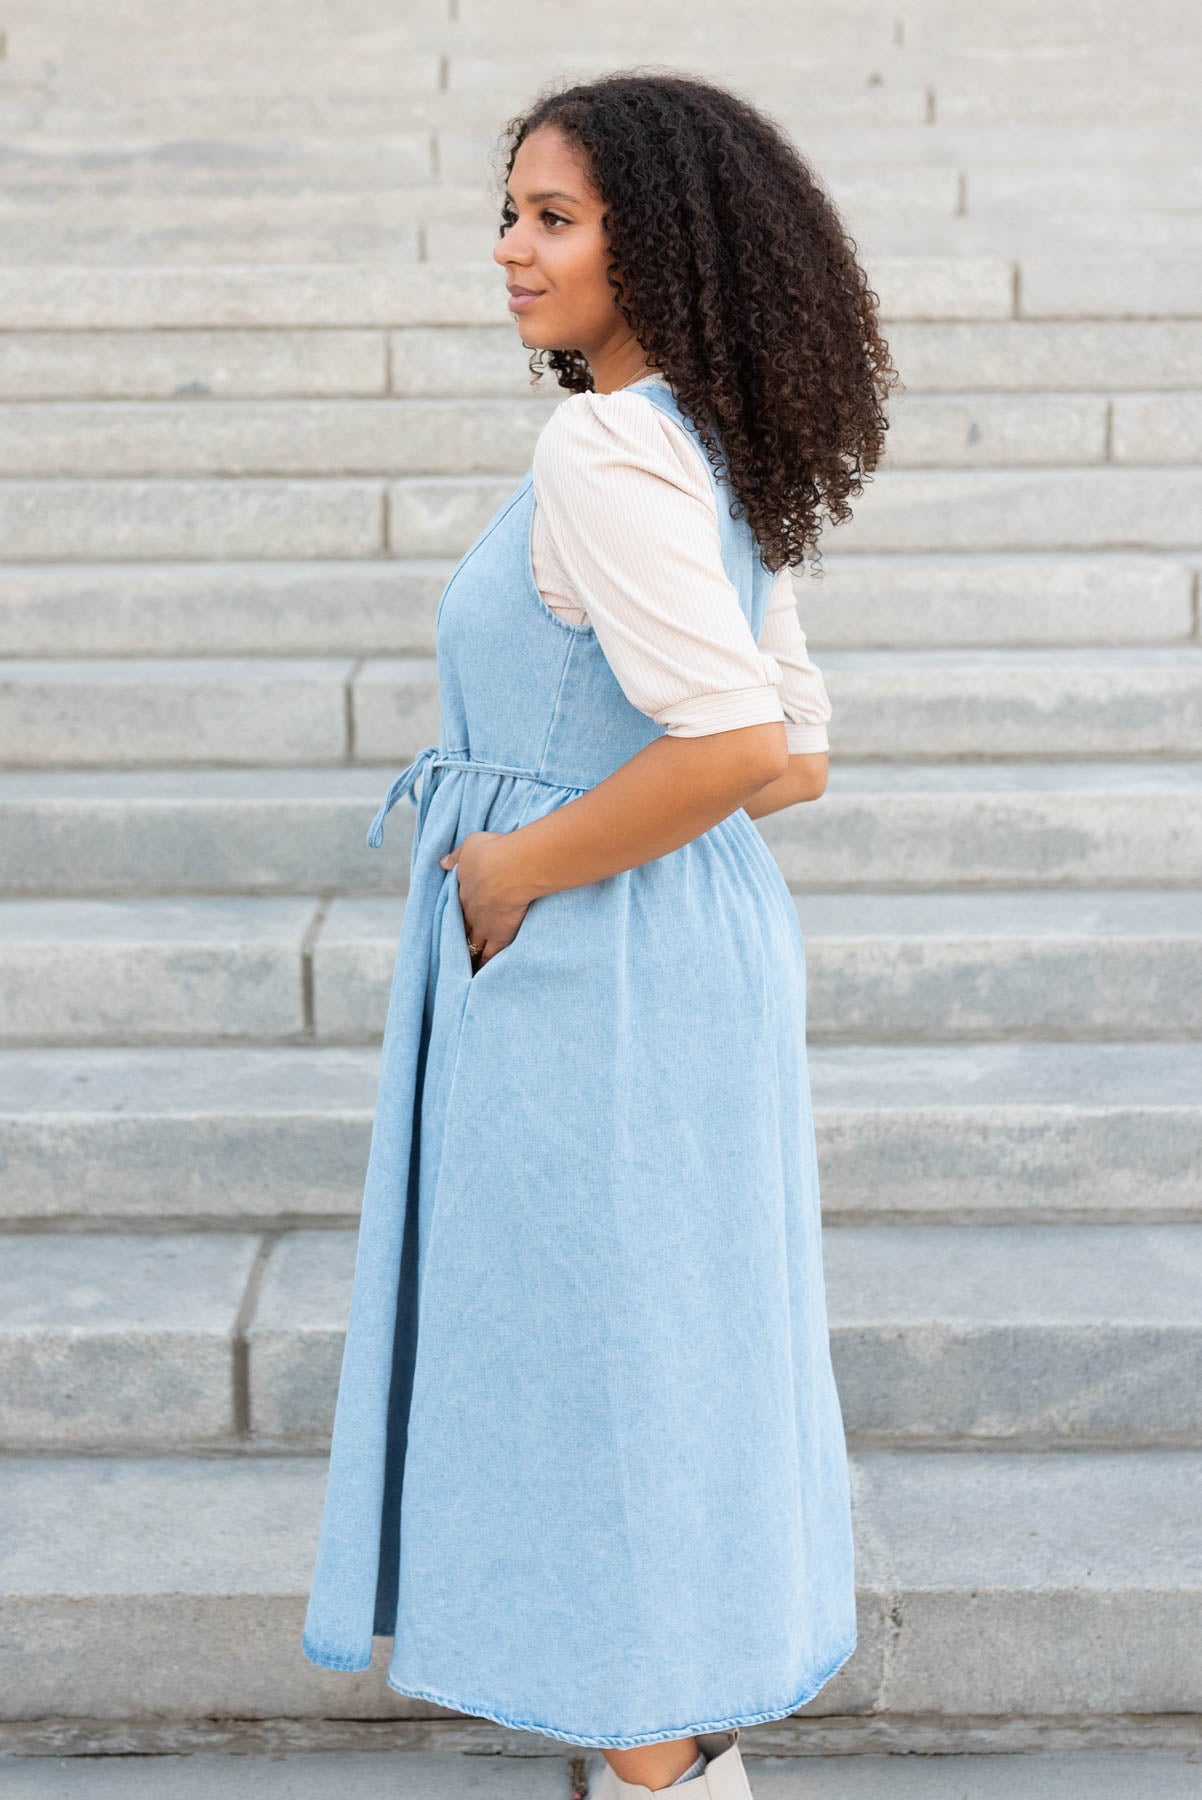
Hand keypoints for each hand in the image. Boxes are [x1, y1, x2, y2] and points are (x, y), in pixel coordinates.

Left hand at [439, 831, 531, 969]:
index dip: (454, 914)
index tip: (453, 920)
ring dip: (469, 952)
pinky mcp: (500, 936)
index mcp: (462, 890)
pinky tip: (481, 973)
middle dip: (458, 936)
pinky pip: (489, 955)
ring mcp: (483, 925)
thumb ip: (456, 856)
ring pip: (472, 944)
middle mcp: (469, 911)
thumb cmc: (493, 852)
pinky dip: (484, 964)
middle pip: (461, 927)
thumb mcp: (469, 846)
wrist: (511, 868)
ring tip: (466, 963)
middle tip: (455, 946)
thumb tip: (442, 863)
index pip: (455, 907)